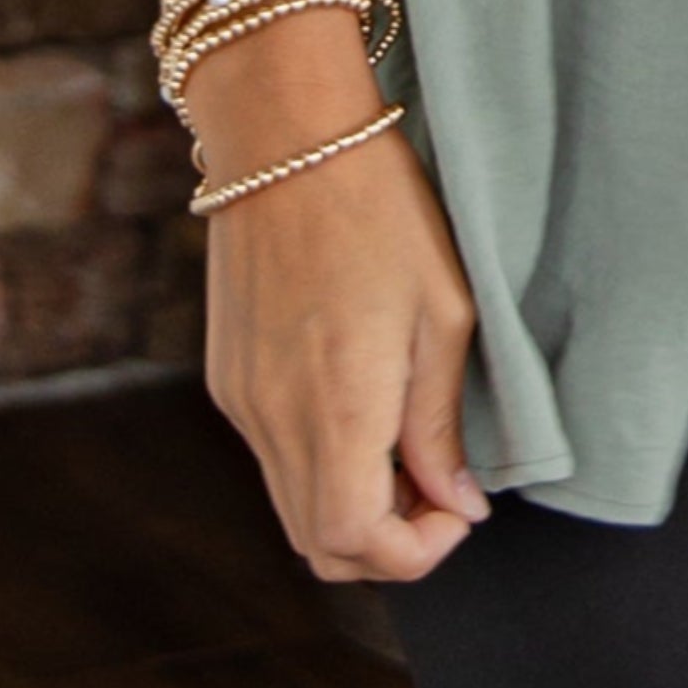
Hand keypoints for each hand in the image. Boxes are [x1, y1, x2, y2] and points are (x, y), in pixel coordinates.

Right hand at [196, 18, 488, 585]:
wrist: (284, 133)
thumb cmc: (380, 209)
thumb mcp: (442, 313)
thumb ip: (440, 423)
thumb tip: (457, 503)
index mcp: (332, 409)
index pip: (357, 544)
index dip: (417, 554)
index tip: (461, 509)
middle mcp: (270, 419)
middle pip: (318, 545)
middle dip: (387, 544)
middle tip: (441, 489)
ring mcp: (240, 399)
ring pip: (292, 505)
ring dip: (352, 505)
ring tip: (408, 443)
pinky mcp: (226, 375)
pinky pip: (272, 456)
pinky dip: (320, 465)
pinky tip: (363, 409)